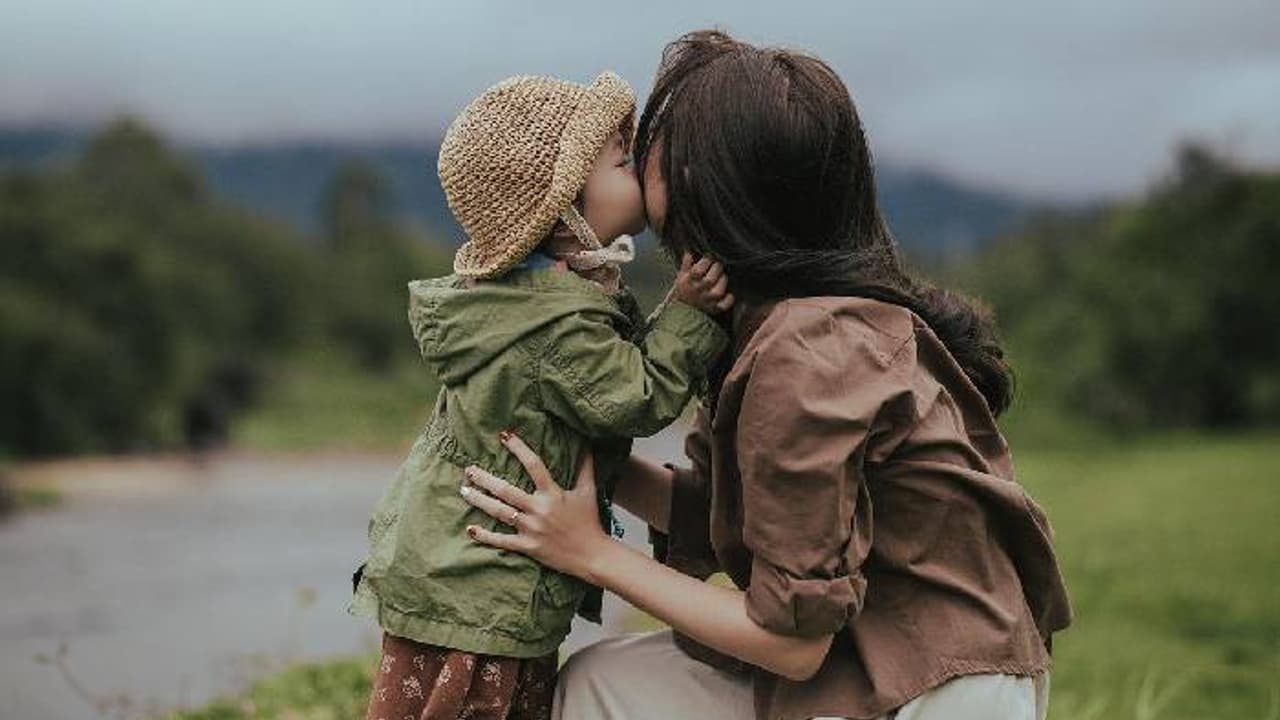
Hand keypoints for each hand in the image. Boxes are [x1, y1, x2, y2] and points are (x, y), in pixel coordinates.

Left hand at [459, 432, 610, 579]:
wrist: (592, 555)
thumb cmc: (590, 522)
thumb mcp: (588, 492)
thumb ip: (585, 468)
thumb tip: (588, 445)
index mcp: (553, 494)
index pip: (534, 465)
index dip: (519, 449)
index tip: (504, 436)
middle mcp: (539, 510)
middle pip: (507, 490)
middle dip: (485, 479)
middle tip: (469, 470)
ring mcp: (532, 529)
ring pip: (500, 512)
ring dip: (480, 501)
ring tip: (464, 490)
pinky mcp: (528, 546)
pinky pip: (502, 540)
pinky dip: (485, 536)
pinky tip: (470, 528)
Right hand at [673, 252, 733, 314]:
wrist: (682, 309)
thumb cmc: (684, 288)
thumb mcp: (682, 274)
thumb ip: (686, 263)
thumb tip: (689, 252)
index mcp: (688, 282)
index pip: (697, 271)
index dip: (705, 261)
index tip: (709, 257)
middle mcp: (697, 292)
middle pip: (709, 280)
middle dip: (717, 268)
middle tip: (718, 265)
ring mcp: (706, 301)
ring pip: (717, 292)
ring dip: (723, 281)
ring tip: (722, 276)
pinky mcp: (713, 309)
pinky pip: (723, 306)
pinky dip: (728, 300)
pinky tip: (729, 294)